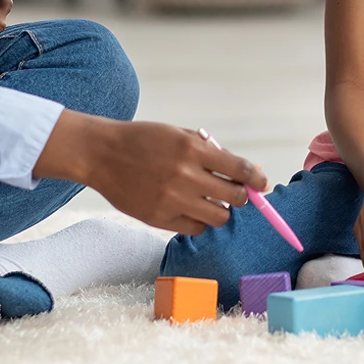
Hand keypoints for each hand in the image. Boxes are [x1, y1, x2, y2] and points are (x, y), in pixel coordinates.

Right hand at [34, 113, 268, 235]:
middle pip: (234, 198)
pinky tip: (189, 208)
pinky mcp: (160, 219)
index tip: (262, 184)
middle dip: (240, 196)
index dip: (257, 179)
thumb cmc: (143, 140)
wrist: (102, 154)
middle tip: (234, 192)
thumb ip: (213, 152)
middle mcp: (185, 175)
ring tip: (209, 200)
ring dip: (220, 210)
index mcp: (192, 148)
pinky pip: (195, 228)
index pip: (240, 169)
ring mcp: (172, 200)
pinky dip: (198, 220)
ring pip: (218, 217)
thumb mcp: (179, 134)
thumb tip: (250, 172)